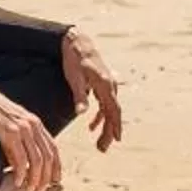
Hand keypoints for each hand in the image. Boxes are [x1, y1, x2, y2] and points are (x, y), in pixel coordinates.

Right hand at [0, 81, 61, 190]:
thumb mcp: (13, 126)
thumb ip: (22, 142)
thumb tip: (24, 166)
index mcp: (36, 124)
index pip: (53, 149)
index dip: (56, 167)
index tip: (55, 181)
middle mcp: (33, 125)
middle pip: (47, 157)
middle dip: (46, 177)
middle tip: (40, 190)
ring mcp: (22, 128)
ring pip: (36, 160)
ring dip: (34, 178)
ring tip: (29, 190)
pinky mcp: (9, 132)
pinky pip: (20, 158)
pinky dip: (21, 173)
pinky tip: (18, 182)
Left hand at [59, 27, 123, 151]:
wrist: (77, 41)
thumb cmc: (75, 60)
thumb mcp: (75, 78)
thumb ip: (80, 96)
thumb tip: (82, 113)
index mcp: (105, 85)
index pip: (113, 110)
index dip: (115, 126)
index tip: (116, 140)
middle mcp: (110, 86)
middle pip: (113, 113)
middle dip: (109, 132)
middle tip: (102, 149)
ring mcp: (107, 85)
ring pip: (109, 110)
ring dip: (104, 127)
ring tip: (99, 143)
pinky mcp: (102, 85)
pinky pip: (104, 104)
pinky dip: (100, 116)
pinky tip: (91, 126)